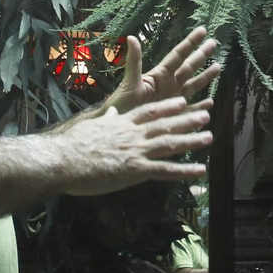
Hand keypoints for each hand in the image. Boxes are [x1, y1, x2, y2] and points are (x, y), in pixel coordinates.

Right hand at [58, 95, 212, 196]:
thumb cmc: (72, 145)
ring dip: (191, 140)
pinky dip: (184, 171)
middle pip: (165, 125)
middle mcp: (134, 135)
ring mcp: (136, 151)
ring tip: (209, 137)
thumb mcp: (90, 127)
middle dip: (186, 119)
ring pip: (170, 144)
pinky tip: (200, 171)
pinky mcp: (136, 170)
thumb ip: (105, 121)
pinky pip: (165, 171)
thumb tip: (111, 114)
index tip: (182, 101)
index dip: (168, 107)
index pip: (150, 112)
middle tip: (205, 115)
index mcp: (122, 124)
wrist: (63, 160)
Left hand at [104, 27, 221, 114]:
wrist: (120, 125)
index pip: (178, 55)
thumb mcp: (130, 81)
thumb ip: (134, 61)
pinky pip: (191, 110)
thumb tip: (132, 37)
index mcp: (160, 75)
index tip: (202, 30)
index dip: (190, 43)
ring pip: (193, 85)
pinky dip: (201, 107)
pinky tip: (210, 102)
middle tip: (214, 42)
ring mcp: (173, 99)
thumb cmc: (122, 102)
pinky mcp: (175, 114)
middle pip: (189, 67)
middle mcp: (169, 84)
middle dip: (201, 55)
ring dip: (205, 77)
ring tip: (218, 66)